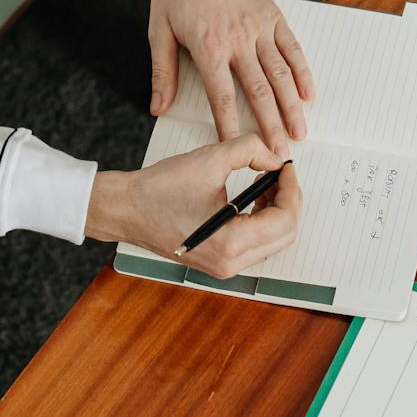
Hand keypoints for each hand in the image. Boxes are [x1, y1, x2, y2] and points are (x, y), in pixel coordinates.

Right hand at [85, 134, 303, 278]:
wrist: (125, 209)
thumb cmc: (158, 189)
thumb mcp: (210, 159)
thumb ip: (251, 150)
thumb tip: (275, 159)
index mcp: (230, 243)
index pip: (284, 220)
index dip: (291, 189)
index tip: (286, 167)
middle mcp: (230, 263)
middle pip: (285, 235)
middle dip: (288, 200)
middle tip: (281, 173)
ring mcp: (225, 267)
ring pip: (273, 241)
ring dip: (276, 210)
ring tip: (264, 181)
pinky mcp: (219, 262)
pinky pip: (255, 244)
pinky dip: (261, 220)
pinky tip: (250, 195)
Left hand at [149, 0, 315, 156]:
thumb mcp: (158, 30)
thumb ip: (163, 72)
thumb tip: (158, 107)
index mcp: (208, 46)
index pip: (222, 96)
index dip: (230, 125)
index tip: (236, 148)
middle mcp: (238, 40)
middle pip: (259, 91)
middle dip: (270, 126)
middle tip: (281, 153)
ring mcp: (259, 27)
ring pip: (280, 74)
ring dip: (291, 106)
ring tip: (299, 132)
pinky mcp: (272, 16)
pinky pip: (292, 48)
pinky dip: (302, 72)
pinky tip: (308, 94)